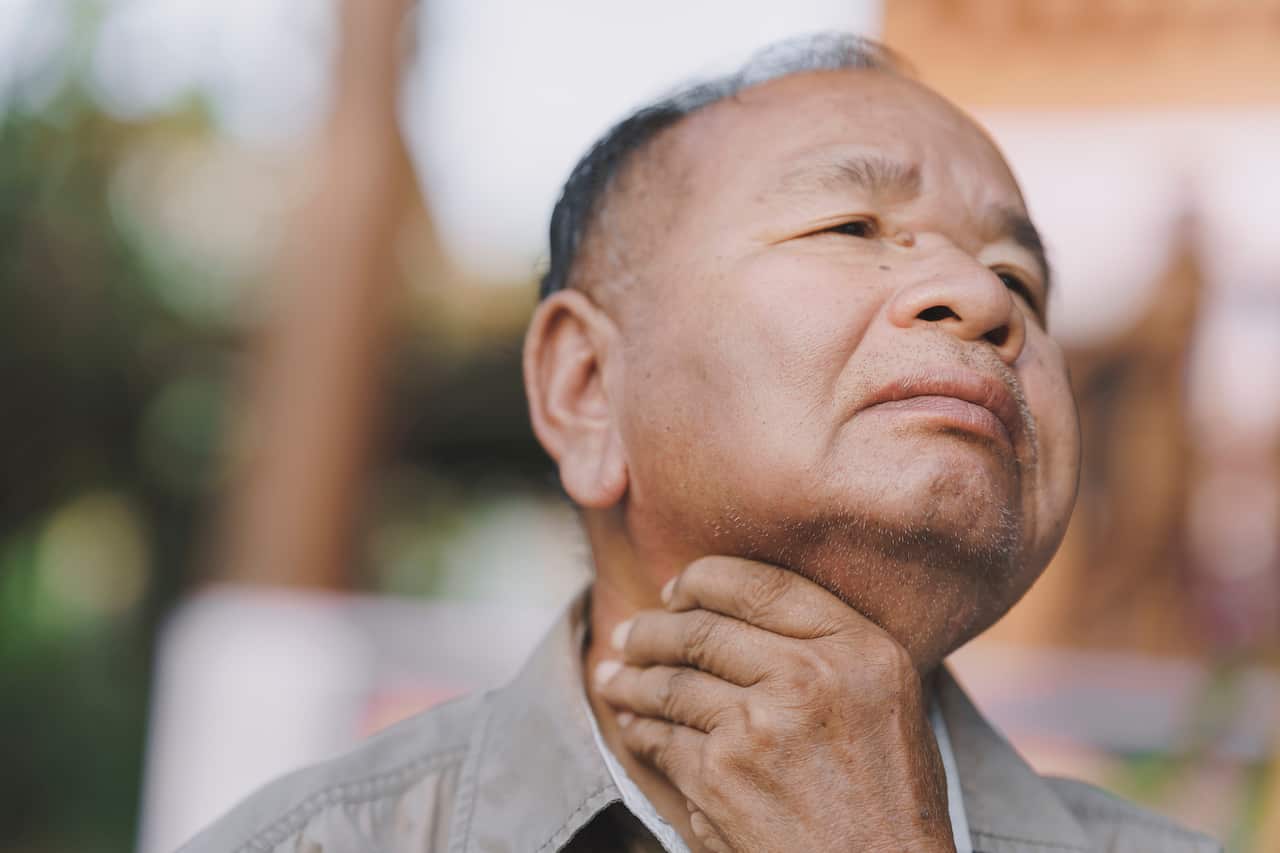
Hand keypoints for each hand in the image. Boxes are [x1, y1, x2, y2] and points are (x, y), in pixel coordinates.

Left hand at [594, 556, 954, 852]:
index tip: (675, 589)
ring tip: (615, 676)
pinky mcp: (720, 776)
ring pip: (672, 682)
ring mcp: (759, 724)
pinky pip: (663, 739)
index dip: (702, 579)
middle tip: (629, 634)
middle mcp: (810, 674)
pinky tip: (632, 725)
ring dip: (632, 679)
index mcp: (859, 647)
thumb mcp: (888, 698)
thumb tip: (743, 613)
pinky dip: (639, 730)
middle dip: (652, 630)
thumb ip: (829, 647)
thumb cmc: (892, 799)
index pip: (760, 585)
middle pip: (703, 630)